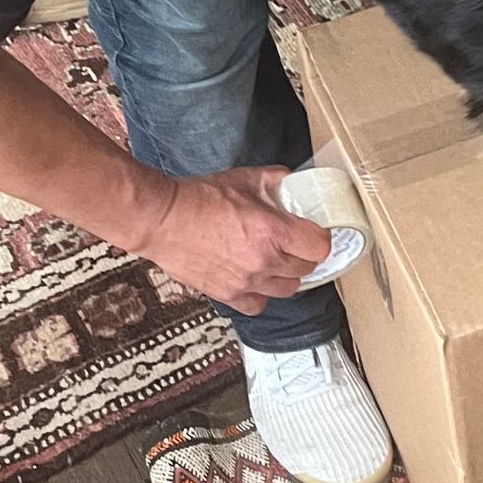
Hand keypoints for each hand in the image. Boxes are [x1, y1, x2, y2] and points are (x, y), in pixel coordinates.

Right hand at [135, 166, 331, 314]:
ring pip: (288, 289)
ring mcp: (247, 282)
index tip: (314, 234)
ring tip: (274, 261)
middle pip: (306, 269)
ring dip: (286, 275)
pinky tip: (254, 279)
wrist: (162, 220)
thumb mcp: (245, 178)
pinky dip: (261, 294)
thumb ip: (276, 180)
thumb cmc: (199, 198)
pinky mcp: (228, 295)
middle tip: (293, 243)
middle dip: (303, 254)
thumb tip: (295, 182)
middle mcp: (263, 261)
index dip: (321, 239)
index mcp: (272, 231)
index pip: (320, 247)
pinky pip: (259, 305)